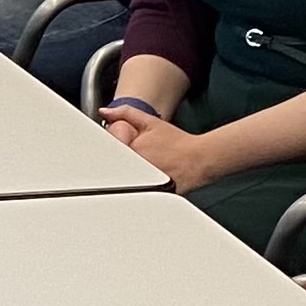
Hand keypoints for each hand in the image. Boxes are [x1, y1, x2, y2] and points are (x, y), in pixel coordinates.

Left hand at [98, 102, 216, 191]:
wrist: (200, 159)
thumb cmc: (179, 143)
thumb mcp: (151, 122)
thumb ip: (126, 113)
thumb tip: (105, 111)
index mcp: (131, 150)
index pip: (107, 150)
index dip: (112, 148)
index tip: (122, 146)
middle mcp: (135, 168)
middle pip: (114, 166)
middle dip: (120, 160)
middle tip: (141, 156)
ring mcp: (142, 183)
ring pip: (123, 180)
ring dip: (127, 174)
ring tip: (149, 166)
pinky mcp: (150, 193)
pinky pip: (135, 191)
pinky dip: (137, 186)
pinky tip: (150, 178)